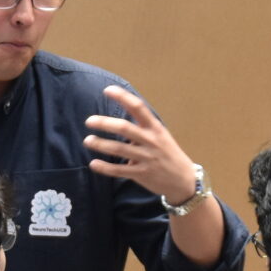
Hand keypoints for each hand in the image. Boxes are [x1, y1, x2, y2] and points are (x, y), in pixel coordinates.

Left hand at [84, 86, 200, 200]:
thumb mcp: (160, 136)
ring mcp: (146, 158)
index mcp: (155, 128)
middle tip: (89, 121)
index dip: (122, 97)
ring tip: (88, 140)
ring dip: (101, 144)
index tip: (107, 90)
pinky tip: (93, 164)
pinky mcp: (142, 174)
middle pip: (125, 128)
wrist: (183, 180)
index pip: (138, 107)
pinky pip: (119, 171)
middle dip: (105, 123)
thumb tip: (118, 122)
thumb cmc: (167, 154)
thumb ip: (141, 128)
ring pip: (119, 150)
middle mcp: (151, 141)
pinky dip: (105, 168)